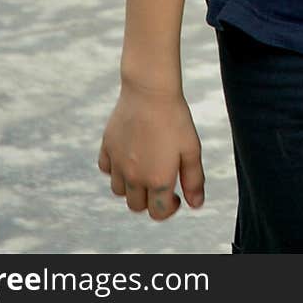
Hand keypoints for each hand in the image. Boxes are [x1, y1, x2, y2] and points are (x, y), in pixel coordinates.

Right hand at [98, 83, 204, 219]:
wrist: (150, 90)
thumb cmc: (175, 118)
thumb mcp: (192, 149)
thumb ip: (194, 180)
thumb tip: (195, 204)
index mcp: (158, 180)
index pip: (158, 212)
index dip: (169, 208)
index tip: (176, 194)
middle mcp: (134, 177)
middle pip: (137, 205)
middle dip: (150, 199)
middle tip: (160, 180)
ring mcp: (118, 163)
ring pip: (119, 191)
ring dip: (131, 187)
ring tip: (145, 167)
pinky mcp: (107, 147)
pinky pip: (106, 169)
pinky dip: (115, 169)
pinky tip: (128, 155)